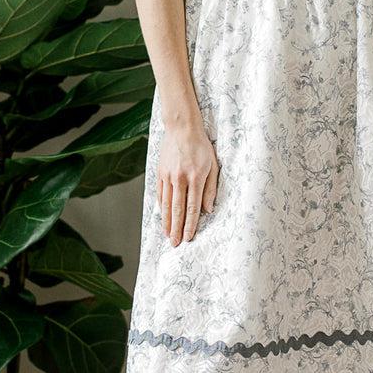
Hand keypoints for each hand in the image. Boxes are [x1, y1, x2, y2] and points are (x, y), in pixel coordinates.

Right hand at [157, 125, 218, 246]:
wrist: (182, 128)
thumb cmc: (201, 146)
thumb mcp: (213, 165)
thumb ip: (211, 188)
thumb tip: (209, 210)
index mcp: (195, 177)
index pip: (193, 207)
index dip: (191, 224)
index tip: (189, 237)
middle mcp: (180, 178)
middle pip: (178, 210)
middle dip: (177, 229)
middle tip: (175, 244)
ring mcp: (168, 176)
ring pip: (167, 204)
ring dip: (167, 222)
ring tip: (167, 235)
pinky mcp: (160, 173)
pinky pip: (160, 194)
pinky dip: (161, 208)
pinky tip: (163, 218)